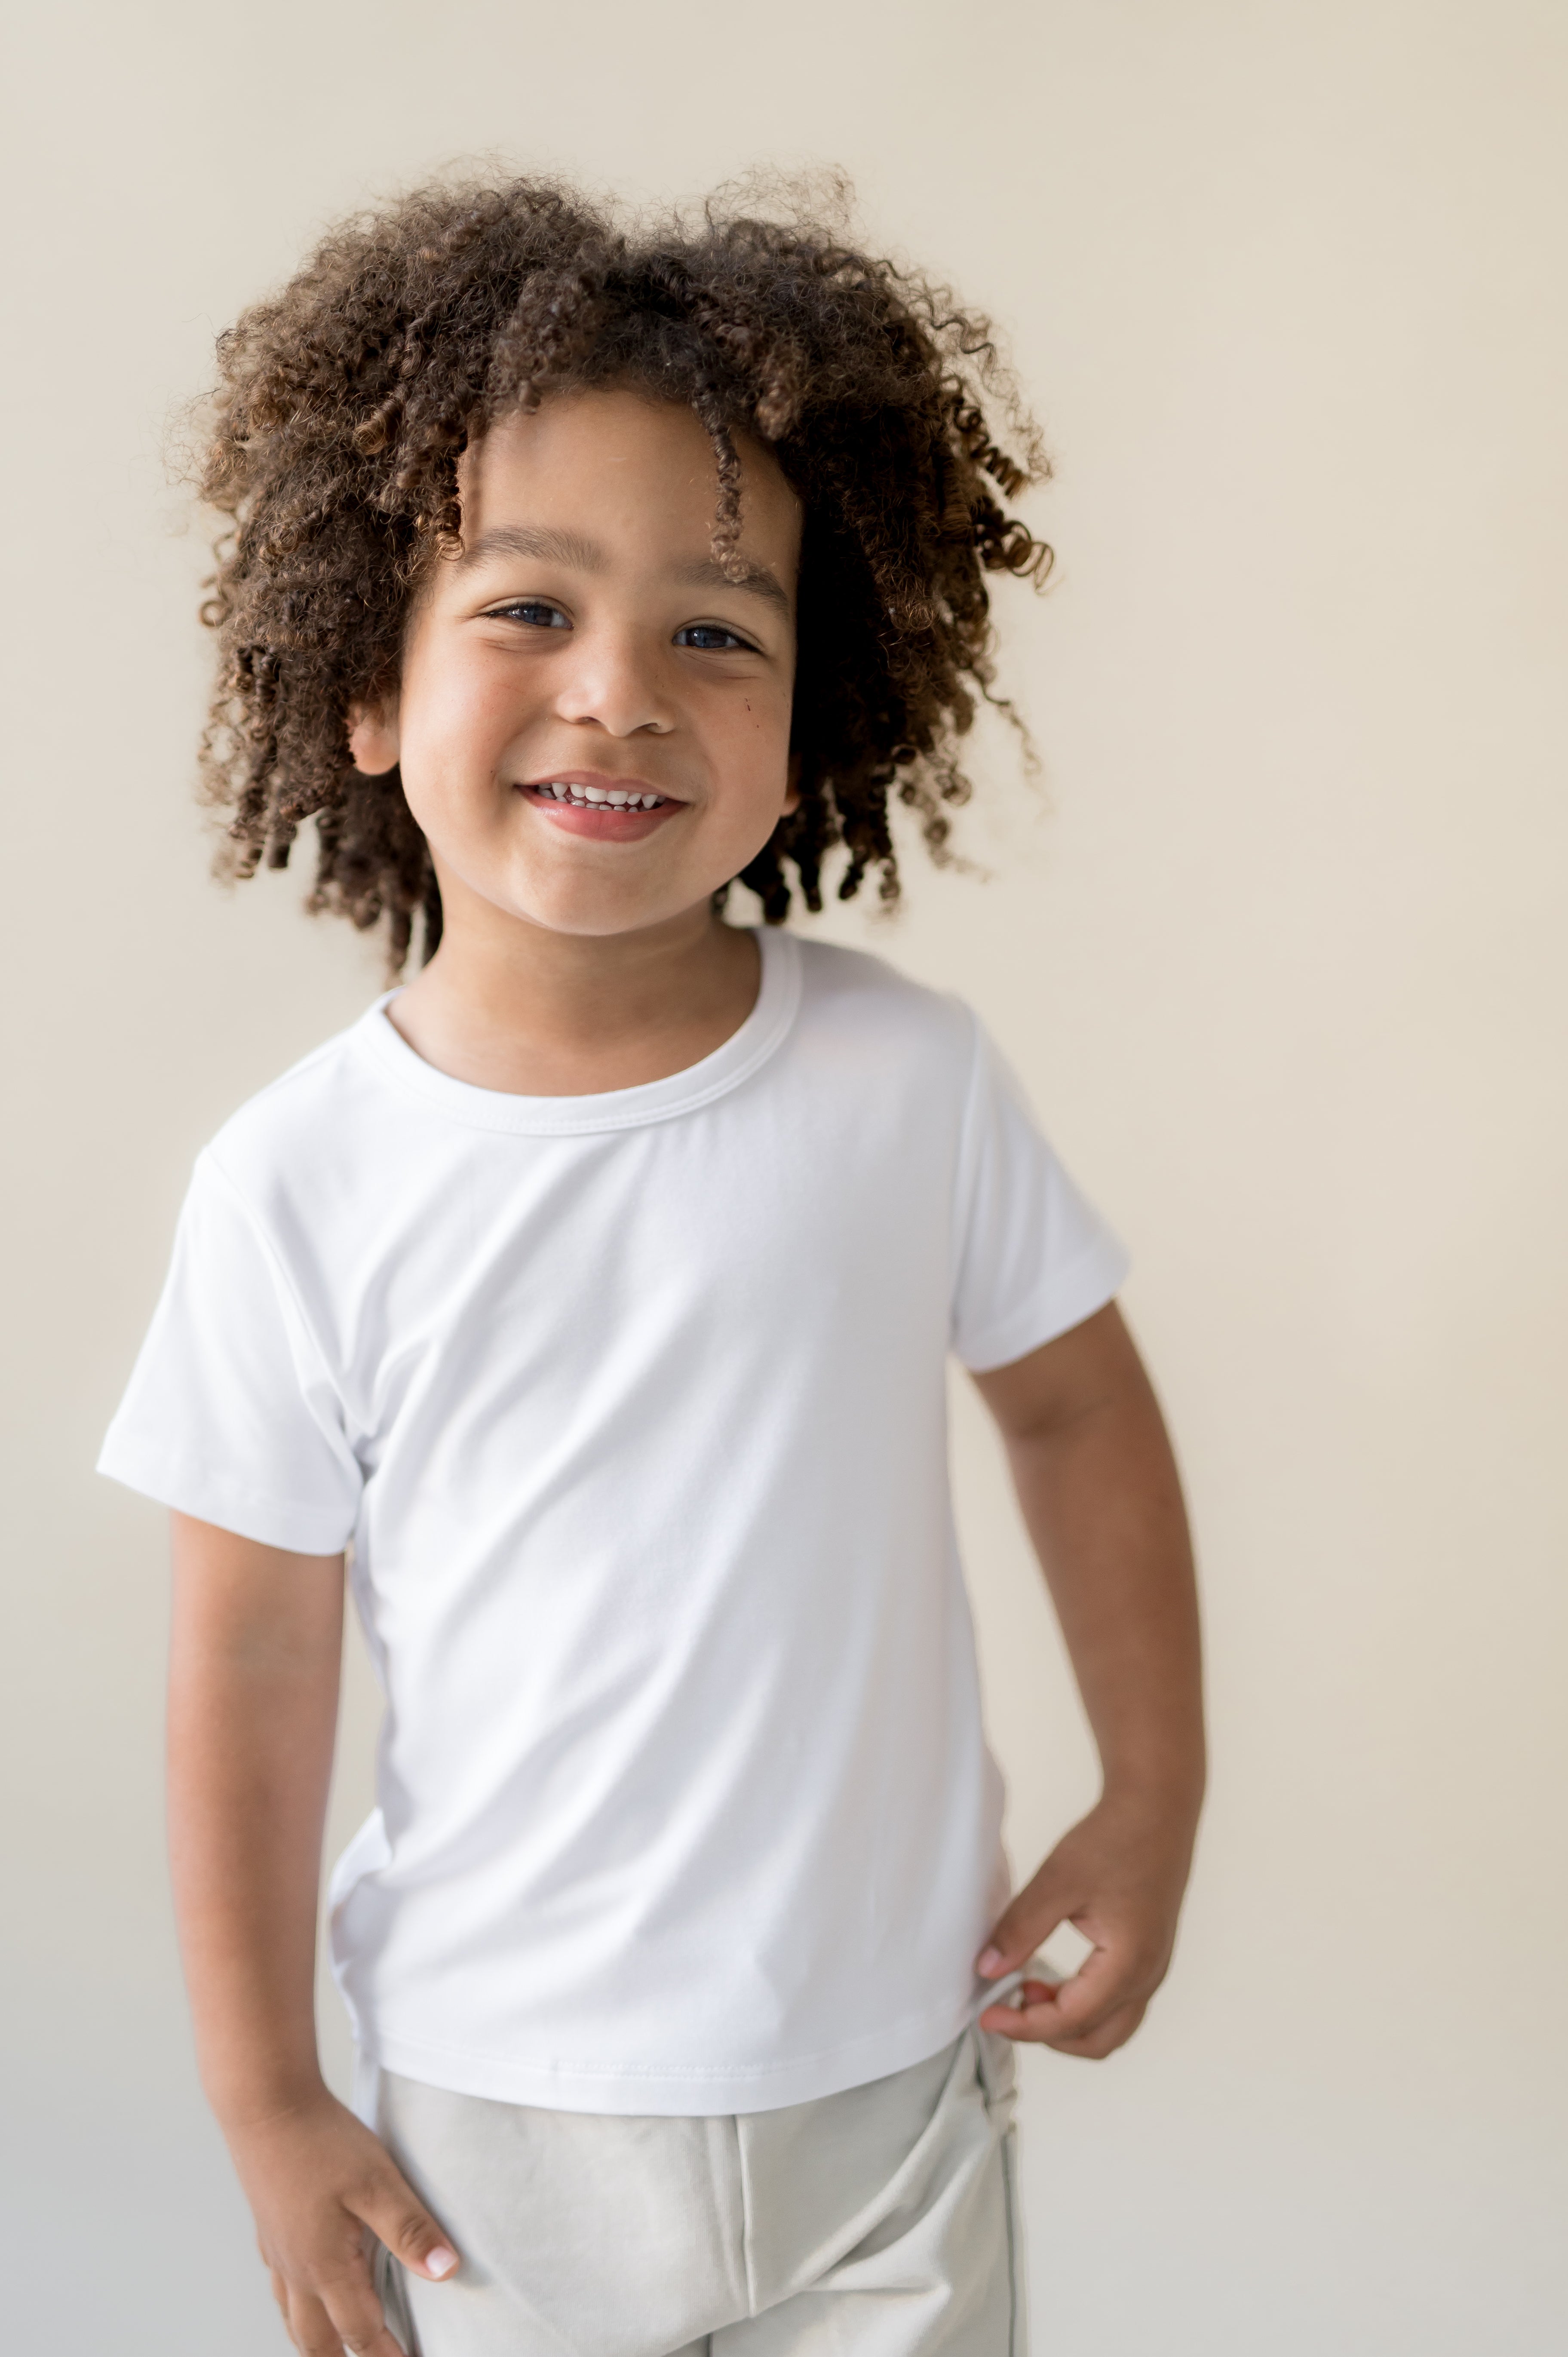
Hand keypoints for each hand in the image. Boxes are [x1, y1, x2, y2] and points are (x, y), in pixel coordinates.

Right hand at [222, 2086, 458, 2355]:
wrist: (265, 2106)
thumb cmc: (322, 2141)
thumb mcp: (377, 2182)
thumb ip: (410, 2229)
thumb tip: (446, 2271)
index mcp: (325, 2267)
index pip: (360, 2332)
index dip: (388, 2355)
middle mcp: (296, 2270)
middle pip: (317, 2342)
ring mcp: (277, 2251)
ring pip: (293, 2319)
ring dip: (317, 2342)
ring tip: (338, 2347)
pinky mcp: (268, 2229)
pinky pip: (280, 2288)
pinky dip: (296, 2306)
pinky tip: (306, 2290)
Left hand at [974, 1790, 1196, 2058]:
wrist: (1157, 1808)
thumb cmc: (1113, 1839)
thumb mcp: (1058, 1881)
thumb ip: (1021, 1928)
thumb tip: (987, 1970)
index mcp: (1128, 1965)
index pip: (1070, 2020)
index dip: (1024, 2025)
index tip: (986, 2015)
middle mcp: (1148, 1977)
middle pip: (1096, 2041)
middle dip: (1046, 2034)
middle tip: (1006, 2007)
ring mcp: (1153, 1969)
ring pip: (1110, 2028)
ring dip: (1067, 2022)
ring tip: (1027, 1989)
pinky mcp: (1149, 1957)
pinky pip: (1117, 2005)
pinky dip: (1082, 2006)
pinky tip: (1052, 1978)